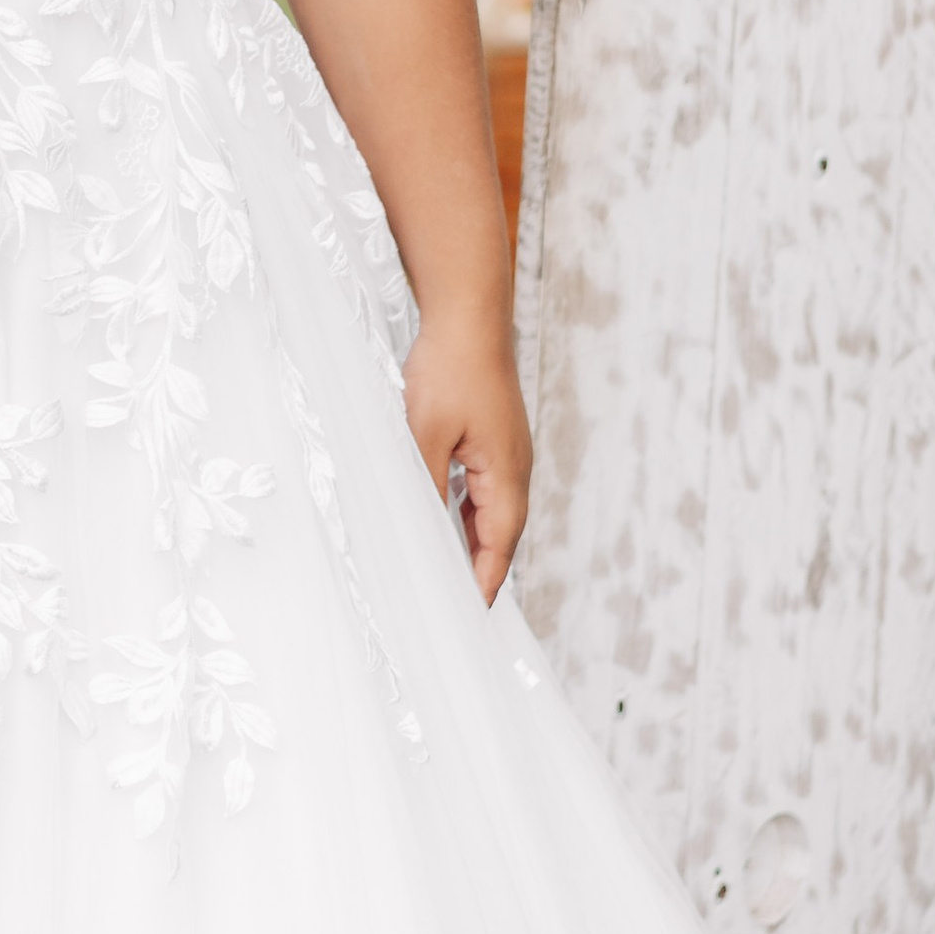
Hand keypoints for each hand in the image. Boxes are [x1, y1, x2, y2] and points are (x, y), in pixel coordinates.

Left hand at [401, 309, 530, 603]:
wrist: (468, 317)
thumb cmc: (449, 370)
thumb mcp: (425, 434)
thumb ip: (425, 486)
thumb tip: (419, 531)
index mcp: (507, 476)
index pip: (498, 547)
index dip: (482, 583)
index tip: (467, 617)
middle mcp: (515, 469)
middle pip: (499, 535)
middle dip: (478, 570)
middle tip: (451, 605)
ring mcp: (507, 452)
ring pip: (491, 511)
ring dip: (471, 542)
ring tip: (445, 572)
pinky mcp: (493, 437)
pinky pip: (483, 488)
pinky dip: (465, 512)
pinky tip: (441, 517)